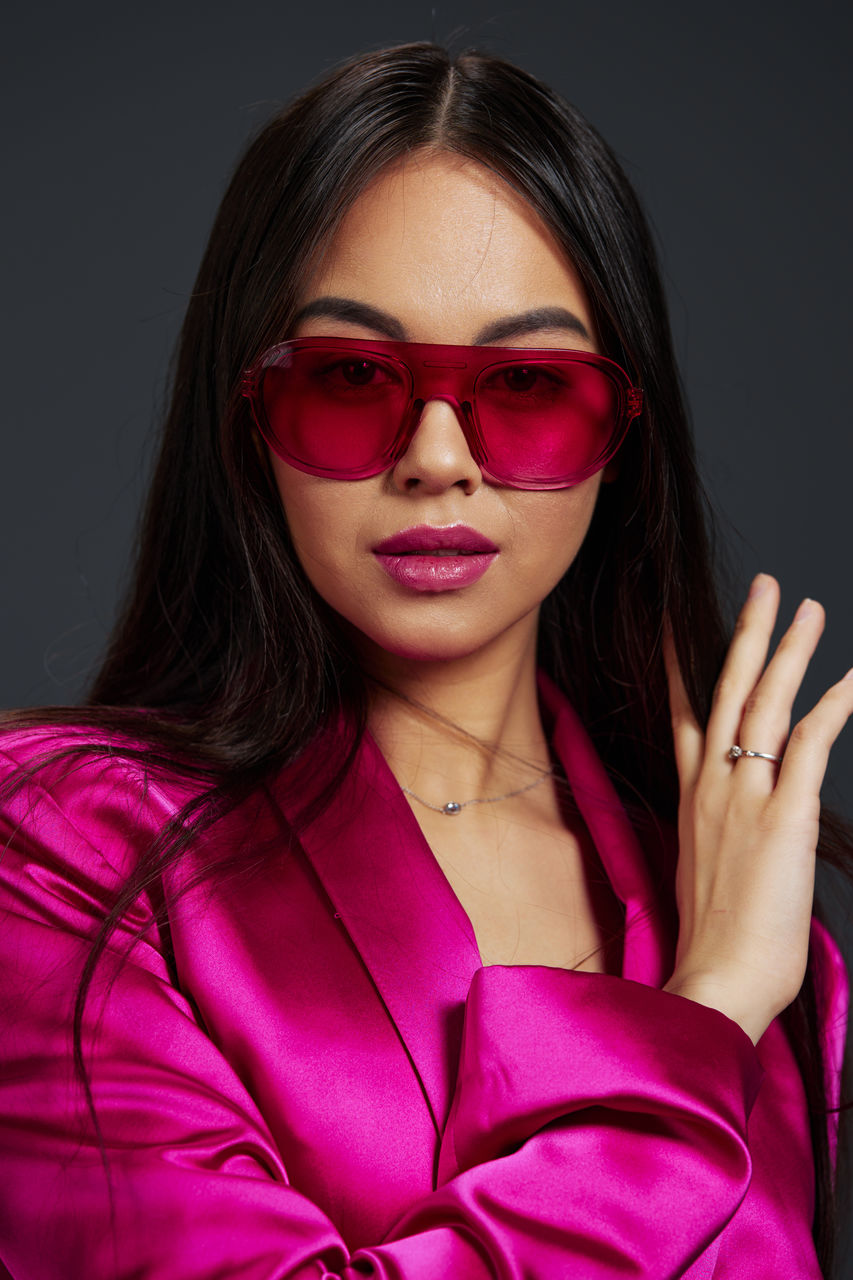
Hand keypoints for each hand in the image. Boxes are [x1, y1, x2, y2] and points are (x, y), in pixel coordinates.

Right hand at [663, 574, 852, 1043]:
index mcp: (693, 799)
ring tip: (808, 608)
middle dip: (747, 634)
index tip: (677, 627)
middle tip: (765, 587)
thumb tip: (738, 829)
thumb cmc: (715, 941)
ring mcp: (746, 796)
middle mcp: (712, 786)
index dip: (681, 667)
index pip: (685, 716)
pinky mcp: (785, 815)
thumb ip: (718, 836)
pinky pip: (813, 743)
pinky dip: (836, 704)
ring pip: (765, 703)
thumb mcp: (703, 874)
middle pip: (727, 691)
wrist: (715, 980)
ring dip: (789, 651)